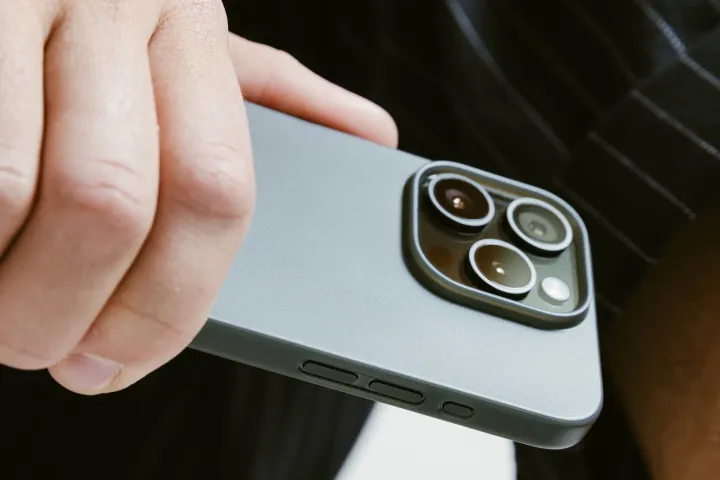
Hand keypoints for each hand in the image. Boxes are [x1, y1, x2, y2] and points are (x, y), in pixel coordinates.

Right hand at [0, 0, 396, 394]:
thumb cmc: (111, 10)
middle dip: (70, 312)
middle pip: (114, 205)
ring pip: (14, 193)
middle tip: (43, 346)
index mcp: (193, 36)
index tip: (118, 360)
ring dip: (4, 288)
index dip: (167, 305)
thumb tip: (371, 139)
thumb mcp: (197, 42)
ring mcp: (27, 6)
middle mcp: (118, 16)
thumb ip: (278, 97)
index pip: (214, 193)